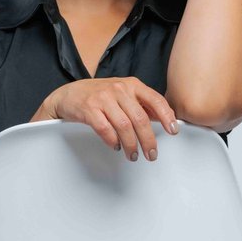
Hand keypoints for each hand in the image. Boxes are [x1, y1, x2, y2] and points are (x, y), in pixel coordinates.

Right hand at [38, 77, 179, 159]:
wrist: (68, 94)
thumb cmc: (98, 95)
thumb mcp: (122, 93)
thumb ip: (141, 104)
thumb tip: (164, 119)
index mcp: (131, 84)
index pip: (155, 99)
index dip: (167, 116)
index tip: (173, 131)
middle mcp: (119, 89)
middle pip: (140, 118)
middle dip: (148, 140)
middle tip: (152, 154)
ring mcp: (103, 98)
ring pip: (124, 126)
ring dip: (131, 145)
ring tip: (133, 155)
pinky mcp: (89, 109)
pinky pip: (105, 129)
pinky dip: (113, 141)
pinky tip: (116, 146)